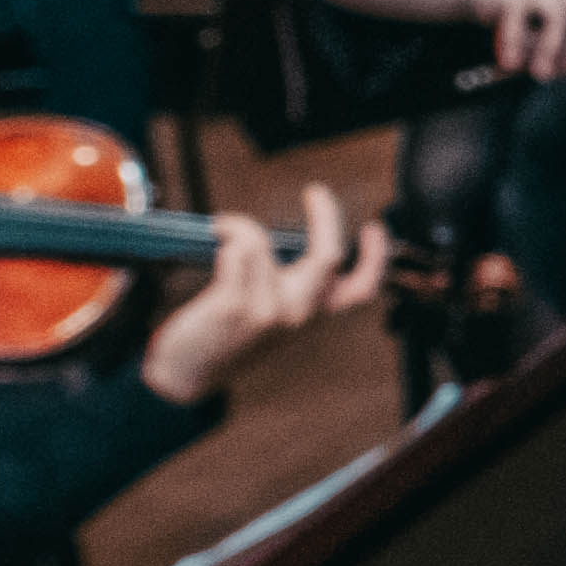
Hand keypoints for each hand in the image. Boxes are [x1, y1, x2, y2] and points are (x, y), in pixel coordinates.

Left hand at [141, 188, 374, 401]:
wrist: (189, 372)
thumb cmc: (232, 336)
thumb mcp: (279, 317)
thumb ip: (299, 287)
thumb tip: (306, 238)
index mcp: (315, 316)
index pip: (362, 289)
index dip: (376, 256)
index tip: (373, 228)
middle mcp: (298, 315)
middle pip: (328, 256)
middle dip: (327, 215)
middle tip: (316, 192)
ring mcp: (266, 311)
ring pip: (260, 244)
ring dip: (241, 225)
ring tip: (228, 227)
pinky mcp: (232, 306)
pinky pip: (235, 250)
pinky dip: (227, 232)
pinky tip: (217, 235)